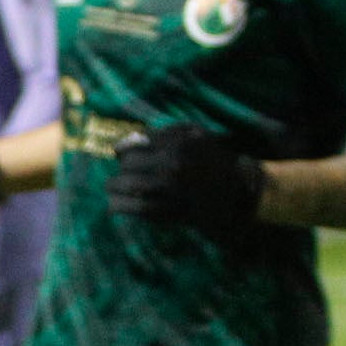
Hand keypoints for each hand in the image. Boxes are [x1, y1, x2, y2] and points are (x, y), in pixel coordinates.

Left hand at [105, 125, 267, 228]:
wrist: (234, 194)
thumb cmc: (212, 159)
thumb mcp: (195, 135)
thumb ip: (163, 134)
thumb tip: (129, 140)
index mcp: (178, 144)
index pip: (135, 145)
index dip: (124, 151)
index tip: (122, 156)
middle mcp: (172, 166)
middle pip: (128, 164)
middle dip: (122, 169)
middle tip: (122, 173)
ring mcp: (168, 190)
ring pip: (125, 185)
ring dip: (113, 187)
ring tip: (112, 188)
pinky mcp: (166, 212)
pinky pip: (132, 208)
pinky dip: (118, 206)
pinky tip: (113, 206)